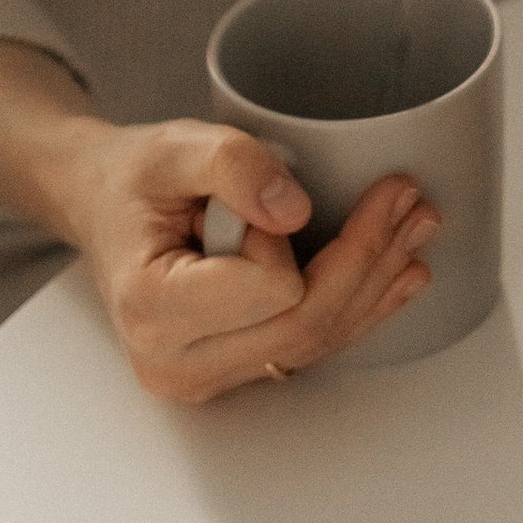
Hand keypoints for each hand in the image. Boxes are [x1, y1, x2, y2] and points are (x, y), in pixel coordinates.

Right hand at [56, 122, 440, 409]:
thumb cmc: (133, 180)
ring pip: (316, 342)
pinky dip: (359, 305)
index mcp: (152, 308)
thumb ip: (231, 165)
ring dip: (376, 283)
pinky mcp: (234, 370)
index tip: (273, 195)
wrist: (105, 207)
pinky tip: (397, 272)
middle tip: (411, 199)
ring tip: (416, 224)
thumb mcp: (173, 147)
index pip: (268, 288)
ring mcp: (206, 376)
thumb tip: (296, 209)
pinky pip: (310, 346)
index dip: (288, 239)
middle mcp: (175, 362)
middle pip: (304, 324)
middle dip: (368, 259)